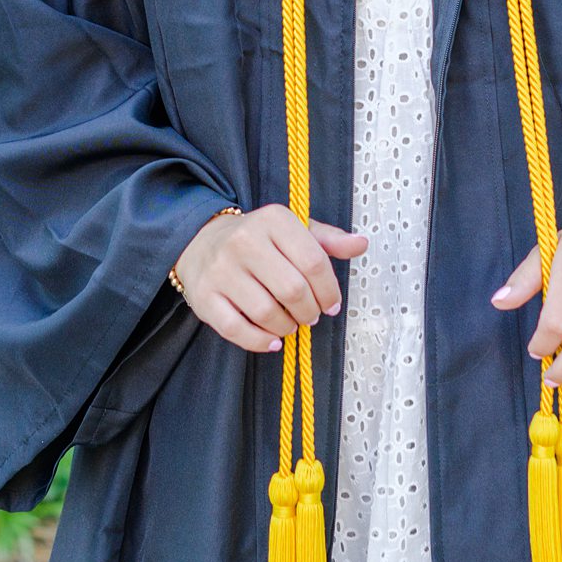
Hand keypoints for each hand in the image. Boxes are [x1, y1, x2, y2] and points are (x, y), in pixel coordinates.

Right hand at [173, 205, 367, 351]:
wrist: (200, 240)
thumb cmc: (257, 240)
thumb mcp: (292, 231)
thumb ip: (327, 240)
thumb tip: (361, 244)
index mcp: (272, 220)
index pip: (313, 261)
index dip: (329, 290)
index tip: (331, 304)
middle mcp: (244, 241)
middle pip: (292, 290)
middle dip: (309, 311)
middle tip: (310, 315)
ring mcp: (221, 270)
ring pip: (266, 313)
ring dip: (286, 327)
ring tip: (289, 323)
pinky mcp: (204, 297)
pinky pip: (237, 329)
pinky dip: (260, 342)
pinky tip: (271, 340)